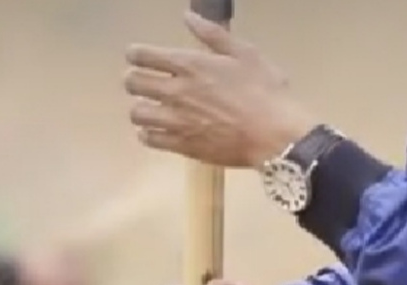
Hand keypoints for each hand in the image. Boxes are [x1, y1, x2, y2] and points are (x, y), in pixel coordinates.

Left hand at [125, 12, 316, 168]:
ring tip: (150, 109)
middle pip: (133, 84)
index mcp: (190, 65)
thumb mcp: (244, 52)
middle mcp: (176, 92)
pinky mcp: (182, 146)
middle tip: (142, 83)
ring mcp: (177, 121)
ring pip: (137, 114)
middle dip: (133, 80)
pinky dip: (147, 134)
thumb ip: (212, 34)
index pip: (142, 55)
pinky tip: (155, 131)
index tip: (138, 56)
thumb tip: (188, 16)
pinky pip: (150, 140)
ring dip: (139, 109)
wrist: (273, 134)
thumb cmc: (264, 90)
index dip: (135, 54)